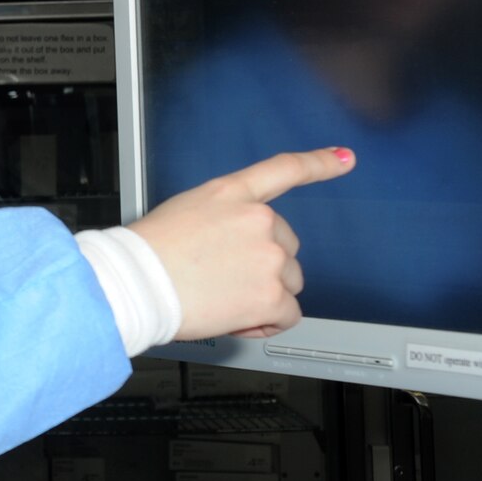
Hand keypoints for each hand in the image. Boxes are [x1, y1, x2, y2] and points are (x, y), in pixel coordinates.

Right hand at [129, 147, 354, 339]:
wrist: (136, 283)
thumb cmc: (147, 254)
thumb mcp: (185, 212)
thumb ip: (223, 220)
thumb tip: (238, 249)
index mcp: (232, 193)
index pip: (285, 169)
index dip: (321, 162)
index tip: (345, 158)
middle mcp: (259, 220)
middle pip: (286, 247)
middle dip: (264, 265)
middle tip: (225, 278)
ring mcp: (269, 258)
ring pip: (289, 282)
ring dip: (266, 294)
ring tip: (225, 299)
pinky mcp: (272, 296)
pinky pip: (289, 314)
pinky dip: (268, 322)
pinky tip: (240, 318)